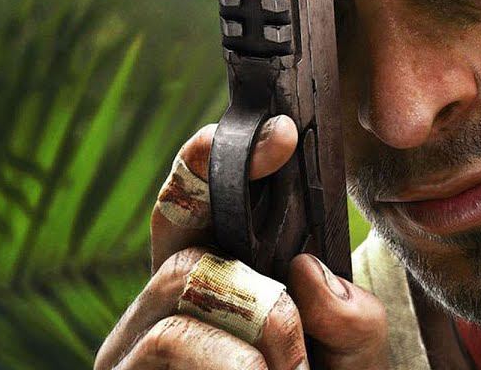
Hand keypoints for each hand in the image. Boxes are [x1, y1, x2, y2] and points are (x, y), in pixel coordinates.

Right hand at [94, 117, 388, 369]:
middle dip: (255, 293)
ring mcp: (130, 358)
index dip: (215, 161)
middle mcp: (154, 319)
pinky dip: (233, 366)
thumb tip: (305, 270)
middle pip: (184, 255)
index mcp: (206, 290)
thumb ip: (348, 317)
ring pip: (182, 292)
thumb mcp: (350, 360)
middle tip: (292, 347)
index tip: (281, 135)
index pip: (190, 207)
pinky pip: (170, 342)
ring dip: (255, 337)